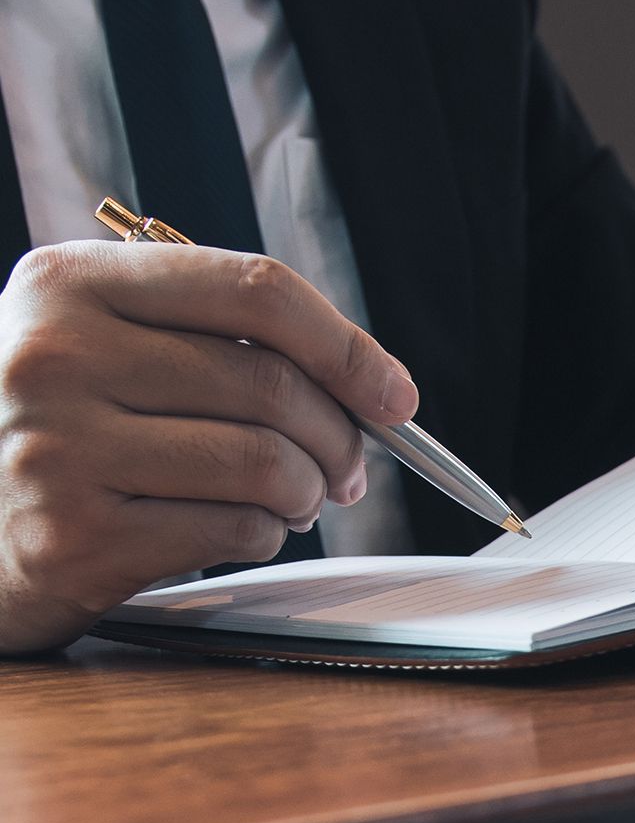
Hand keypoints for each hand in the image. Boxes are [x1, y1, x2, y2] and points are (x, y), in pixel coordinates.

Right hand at [0, 242, 417, 653]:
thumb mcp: (107, 341)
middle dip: (341, 436)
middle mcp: (53, 356)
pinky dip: (265, 534)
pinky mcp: (72, 539)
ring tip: (298, 498)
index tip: (394, 394)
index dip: (347, 345)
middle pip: (271, 385)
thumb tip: (373, 385)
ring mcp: (55, 450)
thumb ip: (220, 336)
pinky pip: (234, 529)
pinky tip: (243, 529)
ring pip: (264, 462)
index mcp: (71, 283)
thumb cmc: (64, 423)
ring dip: (309, 491)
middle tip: (351, 466)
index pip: (255, 289)